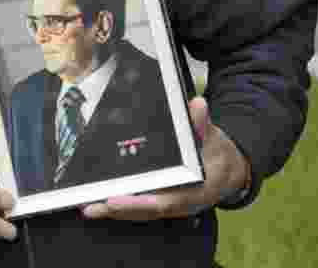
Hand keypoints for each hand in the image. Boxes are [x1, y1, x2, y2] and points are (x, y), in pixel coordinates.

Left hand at [81, 96, 249, 220]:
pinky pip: (140, 206)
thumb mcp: (214, 137)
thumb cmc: (218, 154)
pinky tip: (99, 202)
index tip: (117, 199)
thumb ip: (202, 124)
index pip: (167, 201)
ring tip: (88, 207)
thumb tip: (198, 106)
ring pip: (141, 211)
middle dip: (119, 208)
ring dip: (114, 210)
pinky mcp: (163, 201)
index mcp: (197, 191)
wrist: (229, 171)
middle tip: (94, 204)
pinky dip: (121, 205)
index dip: (141, 202)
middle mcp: (183, 203)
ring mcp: (172, 204)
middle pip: (147, 210)